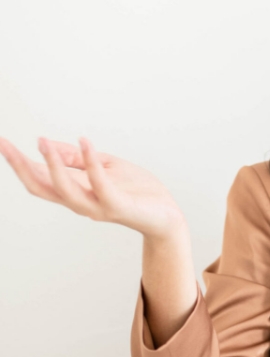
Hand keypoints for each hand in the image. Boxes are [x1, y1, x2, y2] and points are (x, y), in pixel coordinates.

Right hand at [0, 136, 185, 239]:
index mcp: (76, 193)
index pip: (38, 180)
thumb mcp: (106, 167)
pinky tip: (84, 142)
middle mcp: (81, 203)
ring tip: (42, 142)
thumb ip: (78, 160)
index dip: (18, 163)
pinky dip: (91, 162)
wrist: (167, 215)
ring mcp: (98, 207)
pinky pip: (100, 184)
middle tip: (4, 144)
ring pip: (65, 190)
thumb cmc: (138, 192)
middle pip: (41, 188)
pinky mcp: (118, 207)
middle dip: (21, 167)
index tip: (1, 142)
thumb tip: (48, 144)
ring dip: (52, 165)